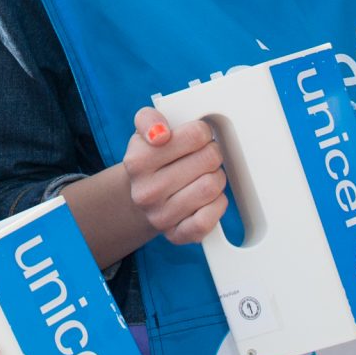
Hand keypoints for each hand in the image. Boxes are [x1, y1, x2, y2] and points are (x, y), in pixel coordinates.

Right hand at [122, 115, 228, 244]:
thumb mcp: (143, 131)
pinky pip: (211, 218)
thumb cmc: (151, 159)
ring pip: (213, 186)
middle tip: (203, 156)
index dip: (202, 132)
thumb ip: (149, 119)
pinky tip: (207, 198)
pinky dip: (217, 204)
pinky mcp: (177, 235)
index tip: (196, 137)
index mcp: (138, 161)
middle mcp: (146, 192)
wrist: (142, 197)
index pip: (195, 135)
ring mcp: (161, 216)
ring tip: (204, 175)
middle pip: (209, 159)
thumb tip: (160, 132)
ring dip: (216, 177)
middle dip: (212, 154)